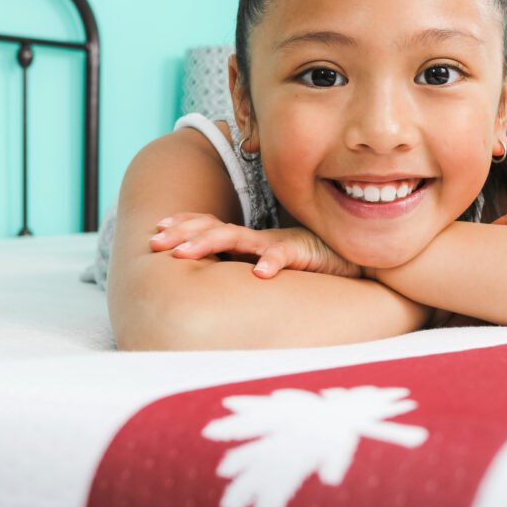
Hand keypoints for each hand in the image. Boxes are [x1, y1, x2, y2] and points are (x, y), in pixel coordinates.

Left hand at [150, 212, 361, 278]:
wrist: (350, 255)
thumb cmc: (307, 259)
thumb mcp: (268, 262)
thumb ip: (245, 264)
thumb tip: (213, 282)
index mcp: (248, 238)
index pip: (209, 224)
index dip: (183, 224)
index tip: (156, 231)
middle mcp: (258, 237)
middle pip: (214, 228)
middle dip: (183, 233)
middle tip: (156, 242)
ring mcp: (278, 243)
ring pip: (240, 239)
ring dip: (210, 243)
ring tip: (186, 253)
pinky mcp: (302, 252)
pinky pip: (284, 257)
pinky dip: (271, 263)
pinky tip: (259, 274)